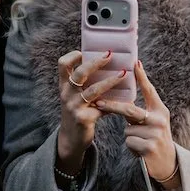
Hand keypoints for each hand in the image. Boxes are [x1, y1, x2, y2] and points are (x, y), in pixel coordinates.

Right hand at [55, 50, 126, 170]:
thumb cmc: (78, 112)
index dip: (72, 56)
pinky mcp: (84, 118)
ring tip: (123, 74)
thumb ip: (87, 83)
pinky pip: (103, 107)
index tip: (85, 52)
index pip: (62, 64)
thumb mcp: (76, 96)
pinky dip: (115, 103)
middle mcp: (67, 94)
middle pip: (79, 73)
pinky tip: (127, 100)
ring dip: (110, 81)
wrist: (71, 138)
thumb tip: (111, 66)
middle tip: (110, 55)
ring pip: (93, 90)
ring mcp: (74, 106)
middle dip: (95, 62)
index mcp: (65, 85)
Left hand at [103, 60, 178, 185]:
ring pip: (127, 130)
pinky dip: (132, 147)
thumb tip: (123, 99)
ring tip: (141, 142)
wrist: (168, 164)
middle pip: (129, 109)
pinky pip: (129, 141)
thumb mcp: (153, 123)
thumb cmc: (155, 140)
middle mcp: (159, 120)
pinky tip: (142, 151)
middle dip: (112, 107)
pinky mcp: (149, 147)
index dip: (142, 76)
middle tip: (98, 103)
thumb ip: (141, 111)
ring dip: (130, 137)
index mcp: (160, 110)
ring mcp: (155, 134)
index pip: (149, 91)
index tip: (134, 62)